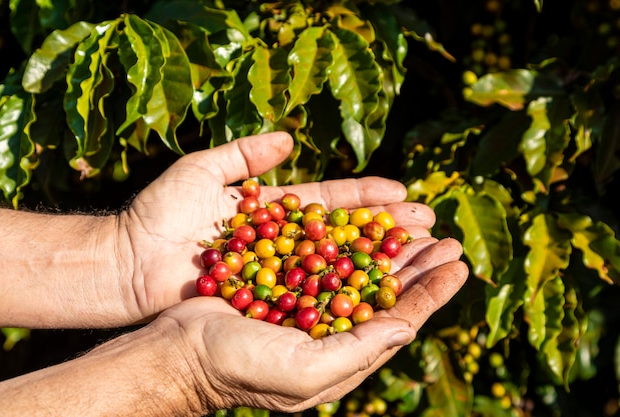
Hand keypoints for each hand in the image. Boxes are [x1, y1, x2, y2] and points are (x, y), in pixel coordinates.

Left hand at [119, 132, 439, 321]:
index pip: (331, 202)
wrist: (127, 263)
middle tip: (432, 227)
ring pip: (339, 268)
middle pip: (346, 236)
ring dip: (380, 263)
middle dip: (388, 230)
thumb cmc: (158, 214)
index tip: (405, 191)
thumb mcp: (201, 170)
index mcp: (275, 212)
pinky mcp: (270, 303)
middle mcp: (285, 245)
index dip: (367, 197)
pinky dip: (347, 294)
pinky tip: (383, 293)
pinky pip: (314, 298)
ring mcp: (280, 276)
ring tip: (423, 257)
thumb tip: (290, 139)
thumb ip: (244, 153)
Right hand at [159, 236, 466, 413]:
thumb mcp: (303, 373)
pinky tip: (364, 222)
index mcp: (341, 358)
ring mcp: (308, 305)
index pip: (398, 323)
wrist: (177, 349)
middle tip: (449, 241)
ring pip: (360, 271)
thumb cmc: (238, 367)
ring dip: (390, 249)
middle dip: (419, 267)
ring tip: (419, 226)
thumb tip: (407, 328)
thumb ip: (357, 353)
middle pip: (385, 294)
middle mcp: (331, 333)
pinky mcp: (284, 282)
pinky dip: (348, 238)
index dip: (430, 295)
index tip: (459, 267)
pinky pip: (326, 256)